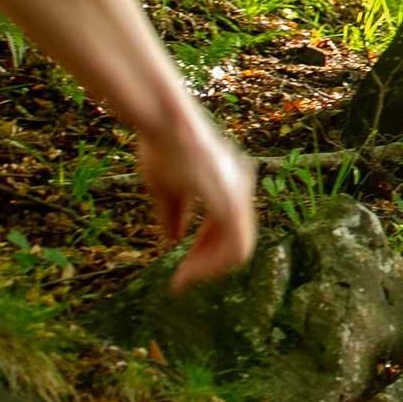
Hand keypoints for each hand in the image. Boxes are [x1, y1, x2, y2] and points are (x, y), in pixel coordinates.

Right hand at [134, 109, 257, 290]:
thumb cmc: (162, 146)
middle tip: (183, 279)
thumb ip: (174, 214)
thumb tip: (174, 240)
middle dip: (208, 262)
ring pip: (238, 248)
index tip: (183, 265)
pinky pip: (235, 246)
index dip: (205, 250)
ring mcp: (240, 194)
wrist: (165, 122)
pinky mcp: (233, 202)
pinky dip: (212, 263)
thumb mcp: (167, 187)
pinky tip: (189, 272)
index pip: (226, 228)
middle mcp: (240, 189)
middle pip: (234, 239)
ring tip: (184, 279)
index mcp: (229, 184)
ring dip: (209, 267)